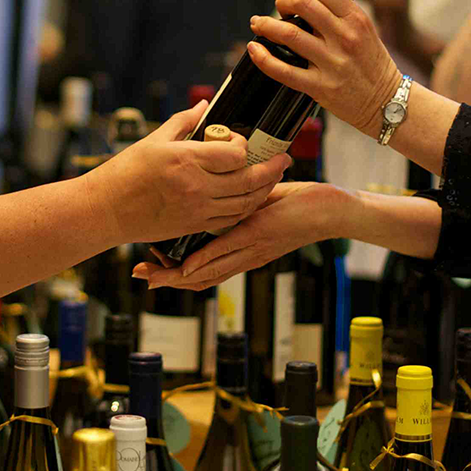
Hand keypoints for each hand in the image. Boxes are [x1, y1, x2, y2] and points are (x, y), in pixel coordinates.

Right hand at [84, 102, 289, 243]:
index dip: (244, 146)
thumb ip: (184, 122)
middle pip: (249, 180)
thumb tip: (204, 105)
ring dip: (264, 190)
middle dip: (272, 169)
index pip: (235, 154)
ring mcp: (197, 210)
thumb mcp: (154, 140)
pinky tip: (250, 199)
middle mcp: (196, 187)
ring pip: (245, 203)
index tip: (240, 142)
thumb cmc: (125, 172)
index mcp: (186, 160)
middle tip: (283, 160)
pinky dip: (245, 209)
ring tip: (273, 178)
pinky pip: (231, 220)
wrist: (107, 210)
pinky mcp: (194, 226)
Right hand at [131, 182, 347, 288]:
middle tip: (140, 277)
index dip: (177, 272)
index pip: (205, 268)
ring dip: (177, 276)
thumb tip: (223, 191)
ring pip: (207, 270)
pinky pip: (226, 250)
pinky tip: (185, 266)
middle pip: (199, 277)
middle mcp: (244, 257)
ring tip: (151, 275)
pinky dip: (204, 260)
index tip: (152, 270)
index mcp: (243, 252)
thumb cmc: (301, 208)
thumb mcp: (262, 206)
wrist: (330, 212)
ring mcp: (250, 250)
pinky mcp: (257, 236)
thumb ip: (241, 205)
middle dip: (168, 279)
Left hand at [246, 0, 402, 140]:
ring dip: (265, 25)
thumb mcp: (360, 29)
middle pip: (303, 3)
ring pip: (289, 34)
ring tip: (258, 24)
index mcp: (357, 19)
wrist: (387, 103)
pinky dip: (263, 58)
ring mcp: (332, 63)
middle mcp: (345, 38)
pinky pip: (284, 71)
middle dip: (282, 1)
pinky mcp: (320, 87)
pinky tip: (254, 49)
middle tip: (278, 8)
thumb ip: (330, 6)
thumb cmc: (370, 62)